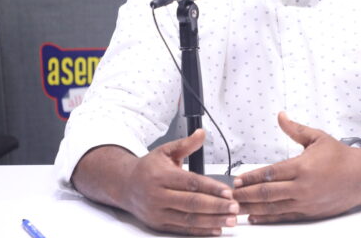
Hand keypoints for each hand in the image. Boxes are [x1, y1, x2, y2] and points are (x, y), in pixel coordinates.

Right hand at [75, 130, 238, 235]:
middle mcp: (158, 195)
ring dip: (212, 221)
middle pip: (192, 203)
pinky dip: (200, 231)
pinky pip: (182, 229)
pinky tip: (215, 229)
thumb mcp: (165, 151)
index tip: (228, 191)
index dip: (211, 188)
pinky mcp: (158, 224)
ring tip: (231, 220)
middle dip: (216, 206)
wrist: (124, 185)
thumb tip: (202, 133)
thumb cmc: (148, 168)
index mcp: (161, 176)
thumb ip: (185, 144)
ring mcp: (158, 212)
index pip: (191, 183)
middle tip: (235, 207)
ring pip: (188, 219)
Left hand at [233, 112, 360, 222]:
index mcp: (302, 166)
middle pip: (266, 193)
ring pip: (272, 208)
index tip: (236, 180)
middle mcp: (302, 187)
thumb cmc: (341, 157)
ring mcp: (305, 202)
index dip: (250, 177)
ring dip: (252, 208)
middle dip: (245, 195)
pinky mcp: (309, 213)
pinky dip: (267, 218)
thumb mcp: (318, 137)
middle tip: (228, 196)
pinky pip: (284, 216)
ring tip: (235, 208)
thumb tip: (281, 116)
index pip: (269, 173)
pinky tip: (254, 216)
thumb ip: (295, 129)